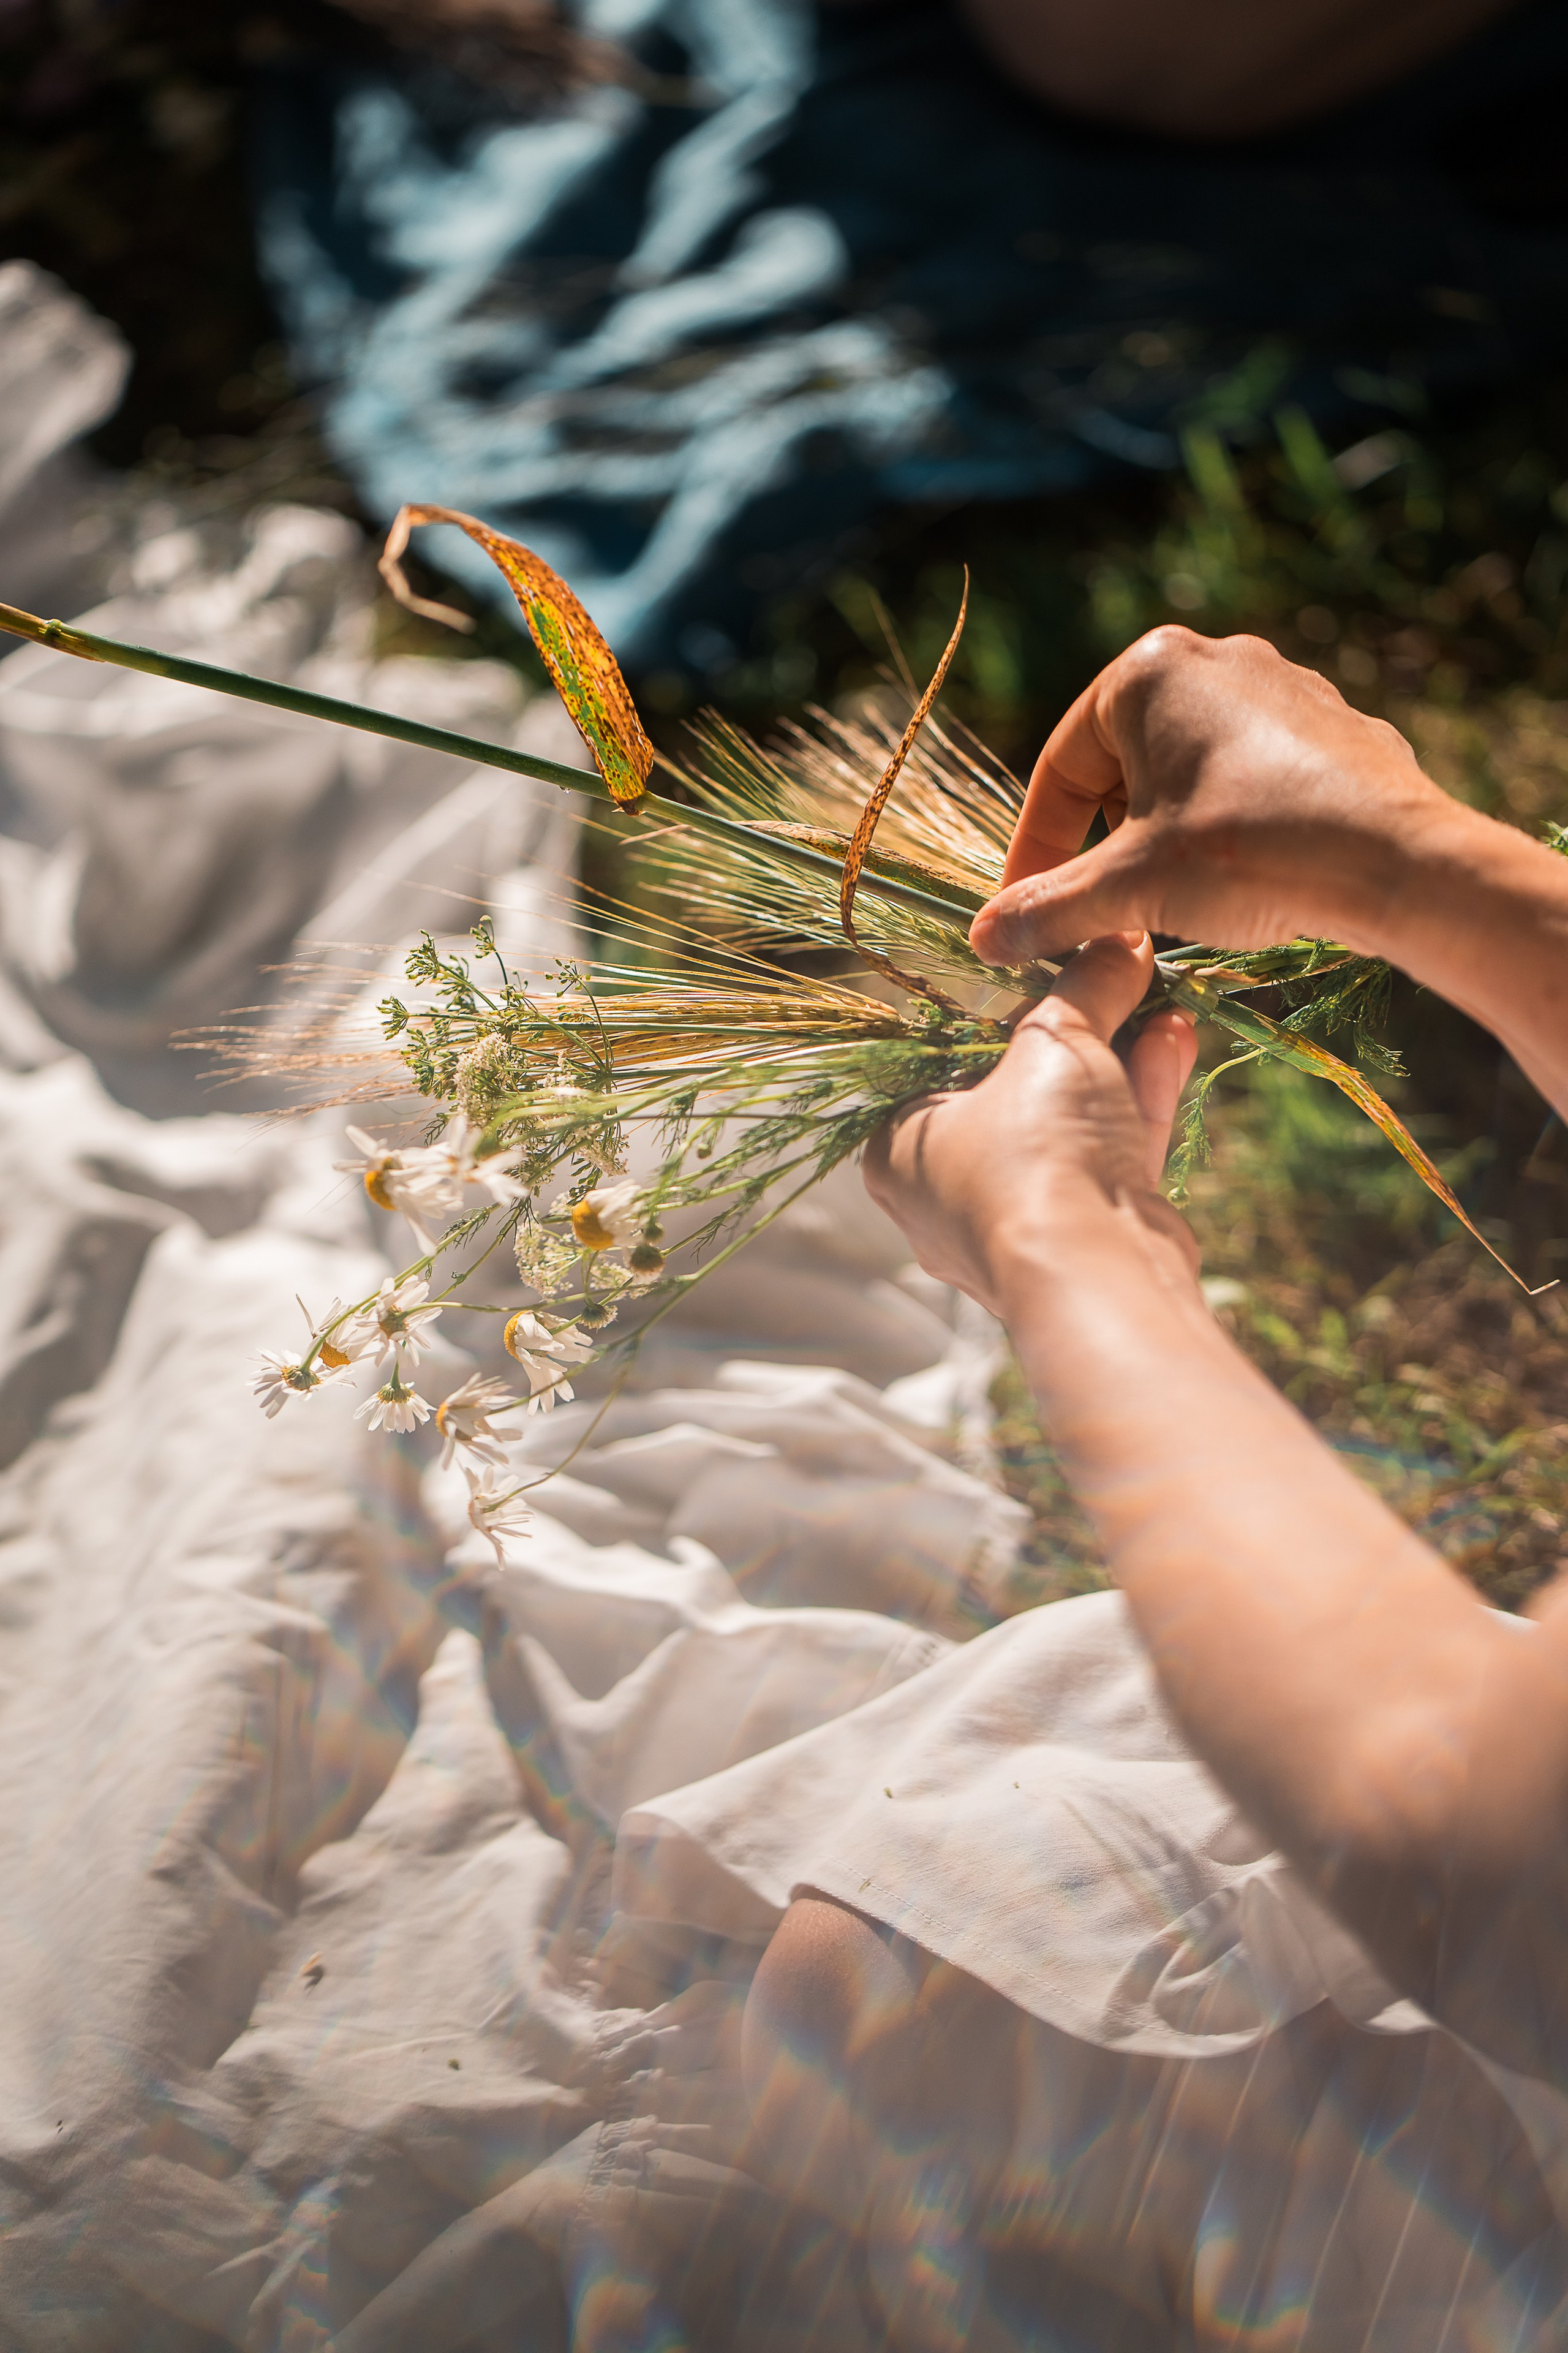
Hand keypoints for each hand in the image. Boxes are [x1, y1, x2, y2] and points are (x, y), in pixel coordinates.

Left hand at [863, 933, 1198, 1315]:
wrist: (1098, 1273)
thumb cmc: (1037, 1153)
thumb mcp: (1057, 1044)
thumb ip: (1085, 987)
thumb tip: (1120, 939)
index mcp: (900, 1148)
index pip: (942, 1061)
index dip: (1004, 1012)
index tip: (1053, 973)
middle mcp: (946, 1194)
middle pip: (1017, 1091)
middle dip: (1084, 1033)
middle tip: (1122, 980)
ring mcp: (1016, 1224)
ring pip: (1071, 1125)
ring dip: (1121, 1061)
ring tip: (1164, 1004)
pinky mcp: (1080, 1242)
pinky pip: (1105, 1159)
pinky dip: (1137, 1106)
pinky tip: (1173, 1044)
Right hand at [969, 627, 1461, 967]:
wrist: (1397, 862)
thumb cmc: (1250, 853)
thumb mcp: (1131, 887)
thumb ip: (1049, 909)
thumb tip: (982, 940)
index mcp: (1147, 671)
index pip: (1060, 769)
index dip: (1036, 851)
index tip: (1028, 913)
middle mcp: (1214, 658)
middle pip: (1122, 766)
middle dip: (1104, 843)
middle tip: (1103, 910)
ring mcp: (1282, 686)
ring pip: (1187, 772)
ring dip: (1162, 838)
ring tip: (1170, 902)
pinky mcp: (1332, 726)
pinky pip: (1252, 777)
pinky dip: (1228, 828)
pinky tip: (1241, 880)